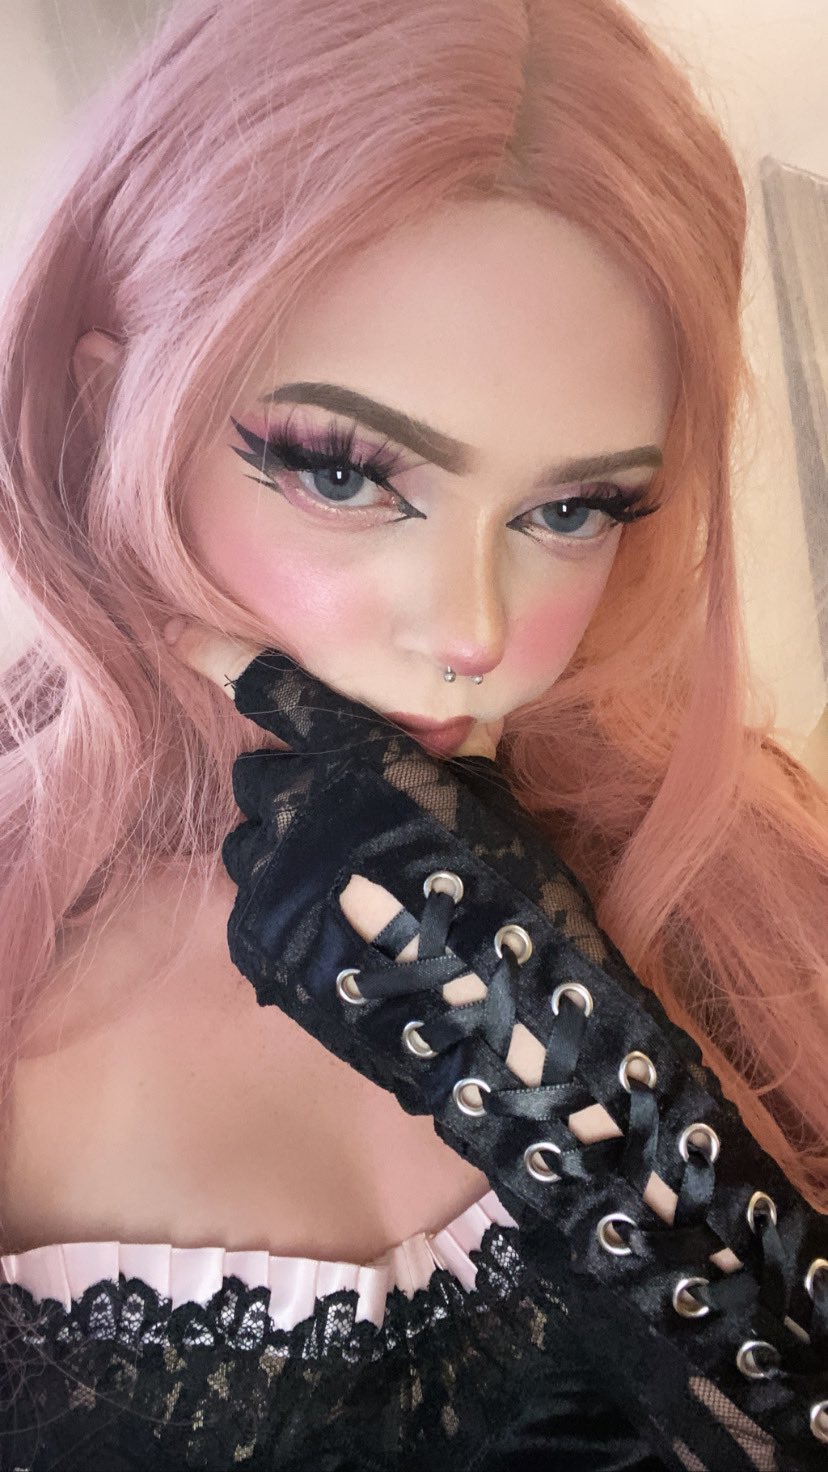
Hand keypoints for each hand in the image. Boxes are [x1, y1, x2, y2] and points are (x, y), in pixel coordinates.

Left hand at [161, 617, 669, 1187]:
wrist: (504, 1012)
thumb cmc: (511, 891)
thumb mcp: (491, 797)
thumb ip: (450, 748)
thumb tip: (449, 716)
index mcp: (356, 755)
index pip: (269, 689)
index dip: (217, 656)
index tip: (178, 639)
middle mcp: (300, 805)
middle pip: (255, 777)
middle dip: (288, 791)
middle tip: (337, 824)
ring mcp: (273, 878)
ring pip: (244, 846)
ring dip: (279, 854)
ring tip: (336, 888)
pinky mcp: (260, 944)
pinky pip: (247, 909)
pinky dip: (279, 912)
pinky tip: (330, 933)